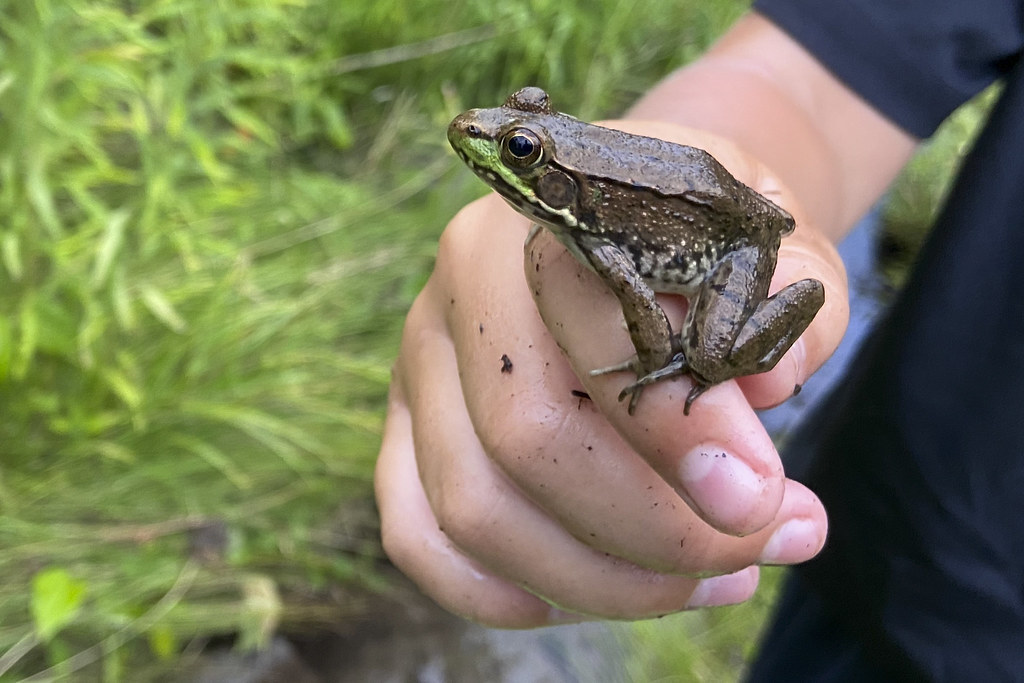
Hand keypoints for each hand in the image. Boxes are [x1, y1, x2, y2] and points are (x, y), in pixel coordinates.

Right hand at [375, 121, 847, 626]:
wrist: (627, 228)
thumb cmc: (702, 244)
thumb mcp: (765, 245)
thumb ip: (786, 296)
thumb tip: (772, 378)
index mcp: (551, 218)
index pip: (592, 330)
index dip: (677, 428)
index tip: (760, 497)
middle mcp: (464, 285)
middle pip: (524, 436)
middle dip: (651, 527)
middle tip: (751, 549)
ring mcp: (423, 360)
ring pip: (474, 508)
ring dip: (602, 579)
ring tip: (717, 579)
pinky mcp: (407, 423)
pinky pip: (417, 533)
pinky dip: (498, 591)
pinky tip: (589, 595)